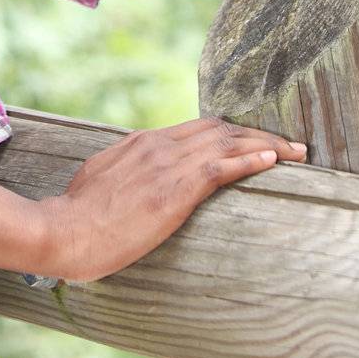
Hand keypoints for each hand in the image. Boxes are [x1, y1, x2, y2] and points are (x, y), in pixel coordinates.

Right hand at [35, 117, 306, 282]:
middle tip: (289, 144)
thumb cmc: (76, 215)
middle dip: (258, 133)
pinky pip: (221, 167)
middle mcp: (159, 144)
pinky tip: (272, 160)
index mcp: (143, 142)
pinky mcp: (174, 190)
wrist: (62, 230)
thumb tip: (136, 178)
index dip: (232, 132)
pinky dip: (250, 160)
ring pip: (227, 142)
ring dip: (266, 144)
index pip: (199, 127)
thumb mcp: (102, 179)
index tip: (256, 140)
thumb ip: (126, 171)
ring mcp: (167, 164)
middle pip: (220, 128)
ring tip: (295, 151)